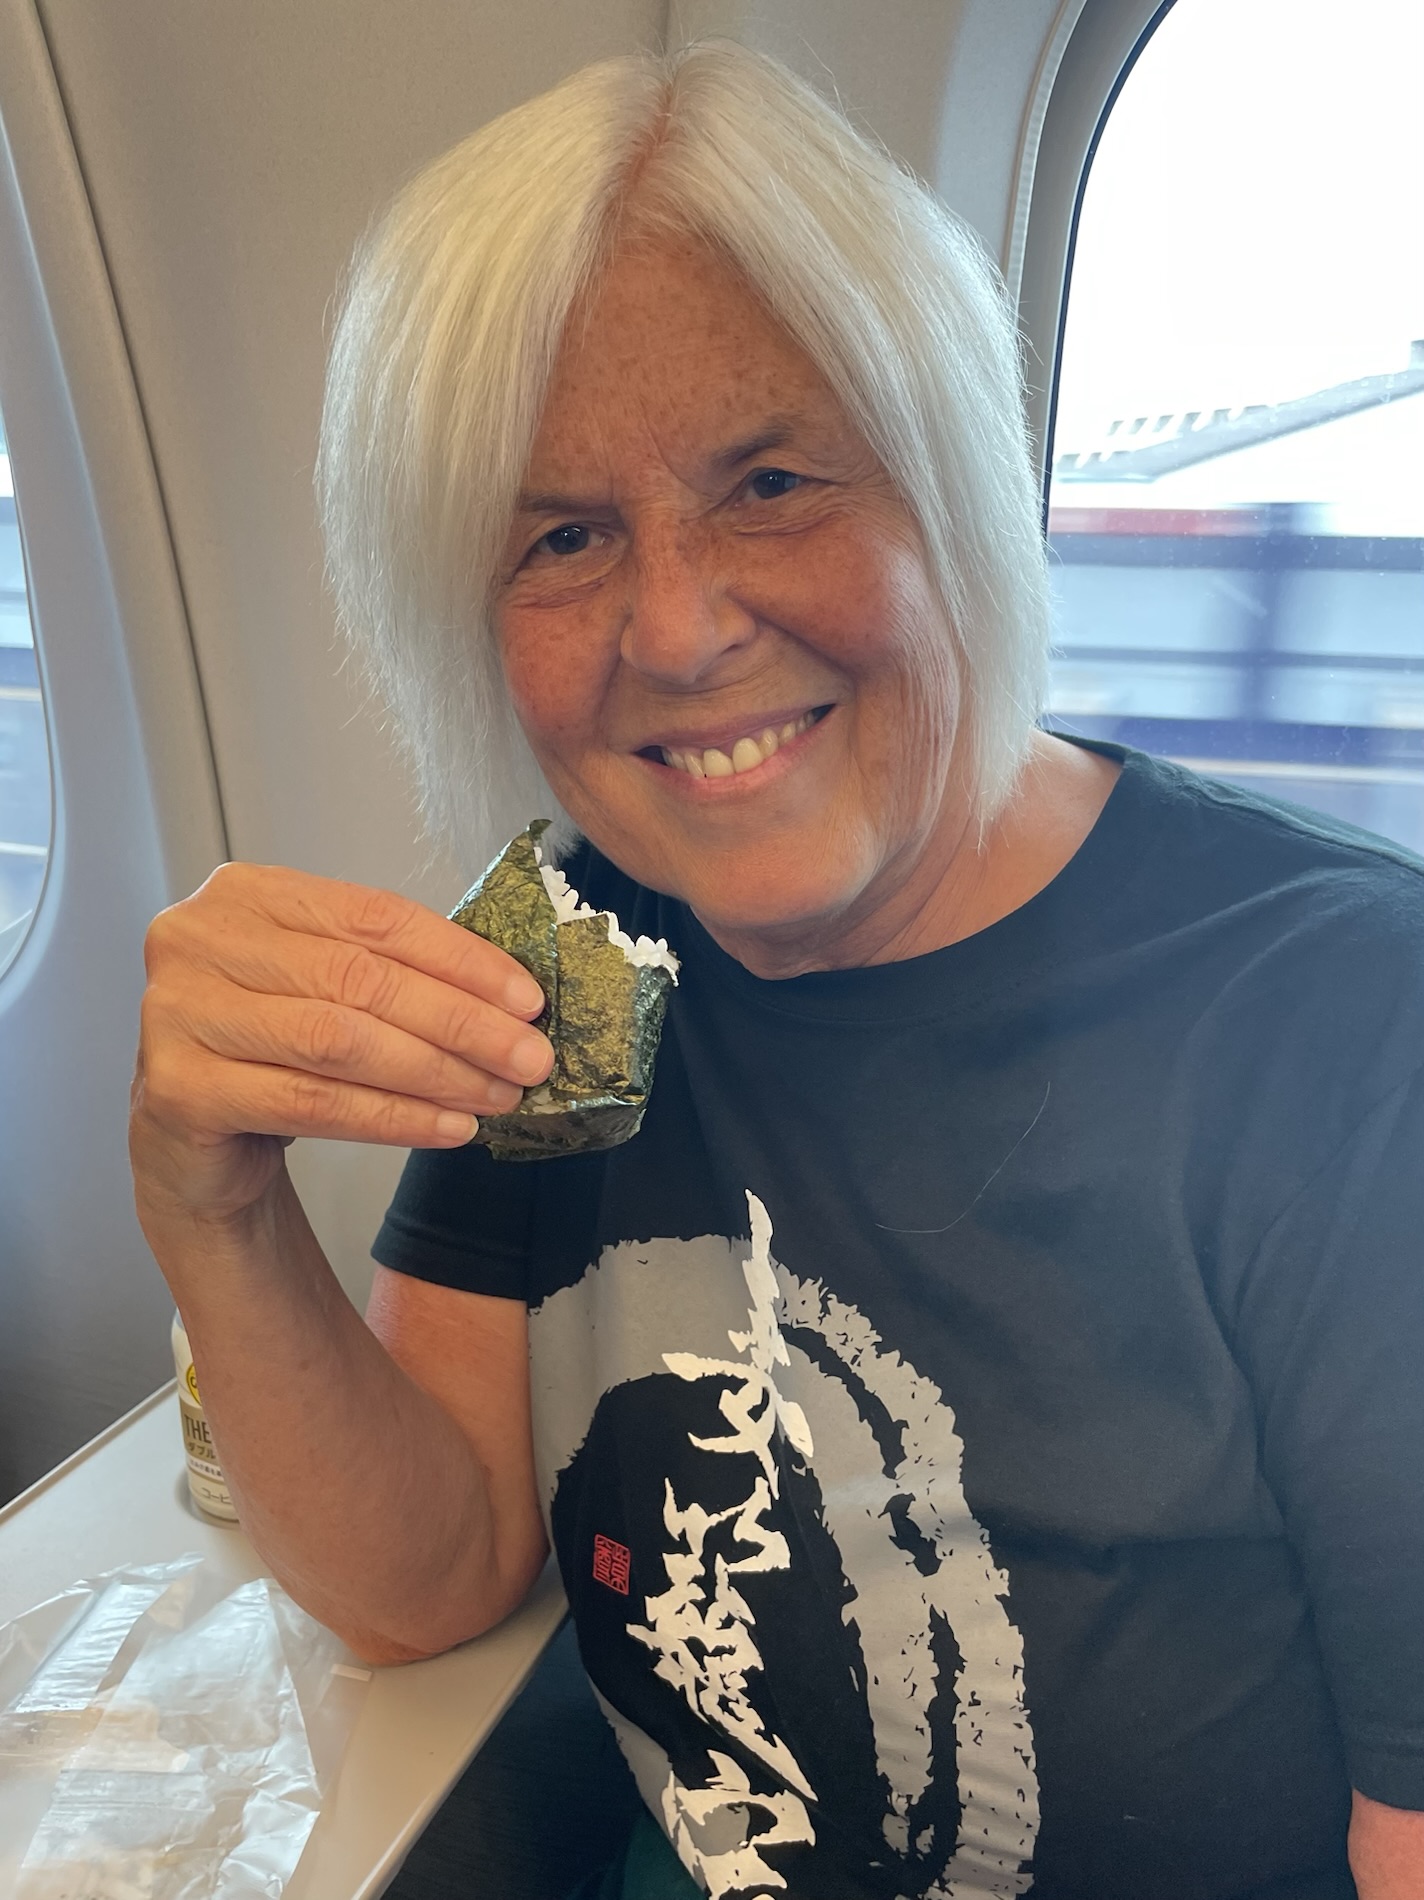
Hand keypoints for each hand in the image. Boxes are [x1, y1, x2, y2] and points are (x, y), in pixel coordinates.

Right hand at [131, 863, 552, 1225]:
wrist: (195, 1141)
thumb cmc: (273, 1049)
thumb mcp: (325, 986)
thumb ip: (394, 971)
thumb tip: (513, 997)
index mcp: (247, 893)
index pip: (374, 917)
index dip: (462, 959)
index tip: (528, 999)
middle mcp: (200, 939)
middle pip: (360, 979)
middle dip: (460, 1022)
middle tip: (529, 1057)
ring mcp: (178, 1012)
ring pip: (338, 1040)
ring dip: (434, 1071)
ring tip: (497, 1094)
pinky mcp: (179, 1089)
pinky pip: (311, 1102)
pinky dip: (392, 1117)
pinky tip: (447, 1126)